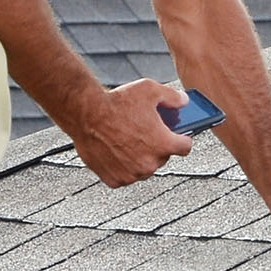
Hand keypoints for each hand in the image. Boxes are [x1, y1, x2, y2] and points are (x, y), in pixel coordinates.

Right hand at [72, 80, 192, 186]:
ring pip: (144, 168)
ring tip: (128, 139)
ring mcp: (131, 174)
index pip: (185, 147)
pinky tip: (117, 150)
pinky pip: (125, 176)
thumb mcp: (150, 90)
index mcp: (163, 144)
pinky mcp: (115, 179)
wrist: (85, 113)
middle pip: (163, 157)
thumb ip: (172, 97)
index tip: (178, 135)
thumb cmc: (115, 103)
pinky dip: (123, 167)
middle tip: (145, 132)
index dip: (182, 138)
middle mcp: (149, 163)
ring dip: (140, 157)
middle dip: (157, 145)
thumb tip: (183, 101)